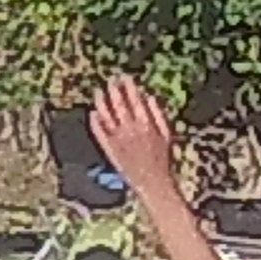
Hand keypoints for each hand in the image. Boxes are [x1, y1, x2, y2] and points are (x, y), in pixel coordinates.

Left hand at [87, 73, 181, 194]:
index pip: (135, 99)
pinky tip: (93, 113)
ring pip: (106, 116)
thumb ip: (158, 114)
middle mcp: (130, 129)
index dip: (128, 86)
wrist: (152, 182)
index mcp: (146, 124)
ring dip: (101, 102)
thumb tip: (148, 96)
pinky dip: (95, 122)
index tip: (124, 77)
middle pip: (119, 104)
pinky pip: (99, 132)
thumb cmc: (162, 159)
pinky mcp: (109, 149)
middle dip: (113, 90)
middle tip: (110, 80)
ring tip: (98, 91)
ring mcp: (117, 139)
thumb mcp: (167, 135)